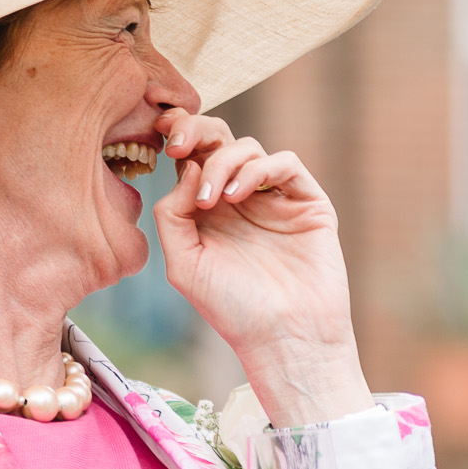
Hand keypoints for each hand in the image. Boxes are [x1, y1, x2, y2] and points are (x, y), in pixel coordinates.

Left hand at [151, 110, 373, 424]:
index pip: (191, 157)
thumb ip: (172, 213)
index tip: (160, 135)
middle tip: (178, 143)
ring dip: (223, 162)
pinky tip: (238, 197)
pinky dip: (258, 169)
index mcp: (208, 211)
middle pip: (219, 139)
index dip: (177, 136)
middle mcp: (241, 199)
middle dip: (196, 130)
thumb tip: (185, 165)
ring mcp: (275, 198)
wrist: (284, 338)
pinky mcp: (307, 202)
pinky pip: (285, 163)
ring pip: (248, 147)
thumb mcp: (184, 264)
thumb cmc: (232, 310)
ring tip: (214, 201)